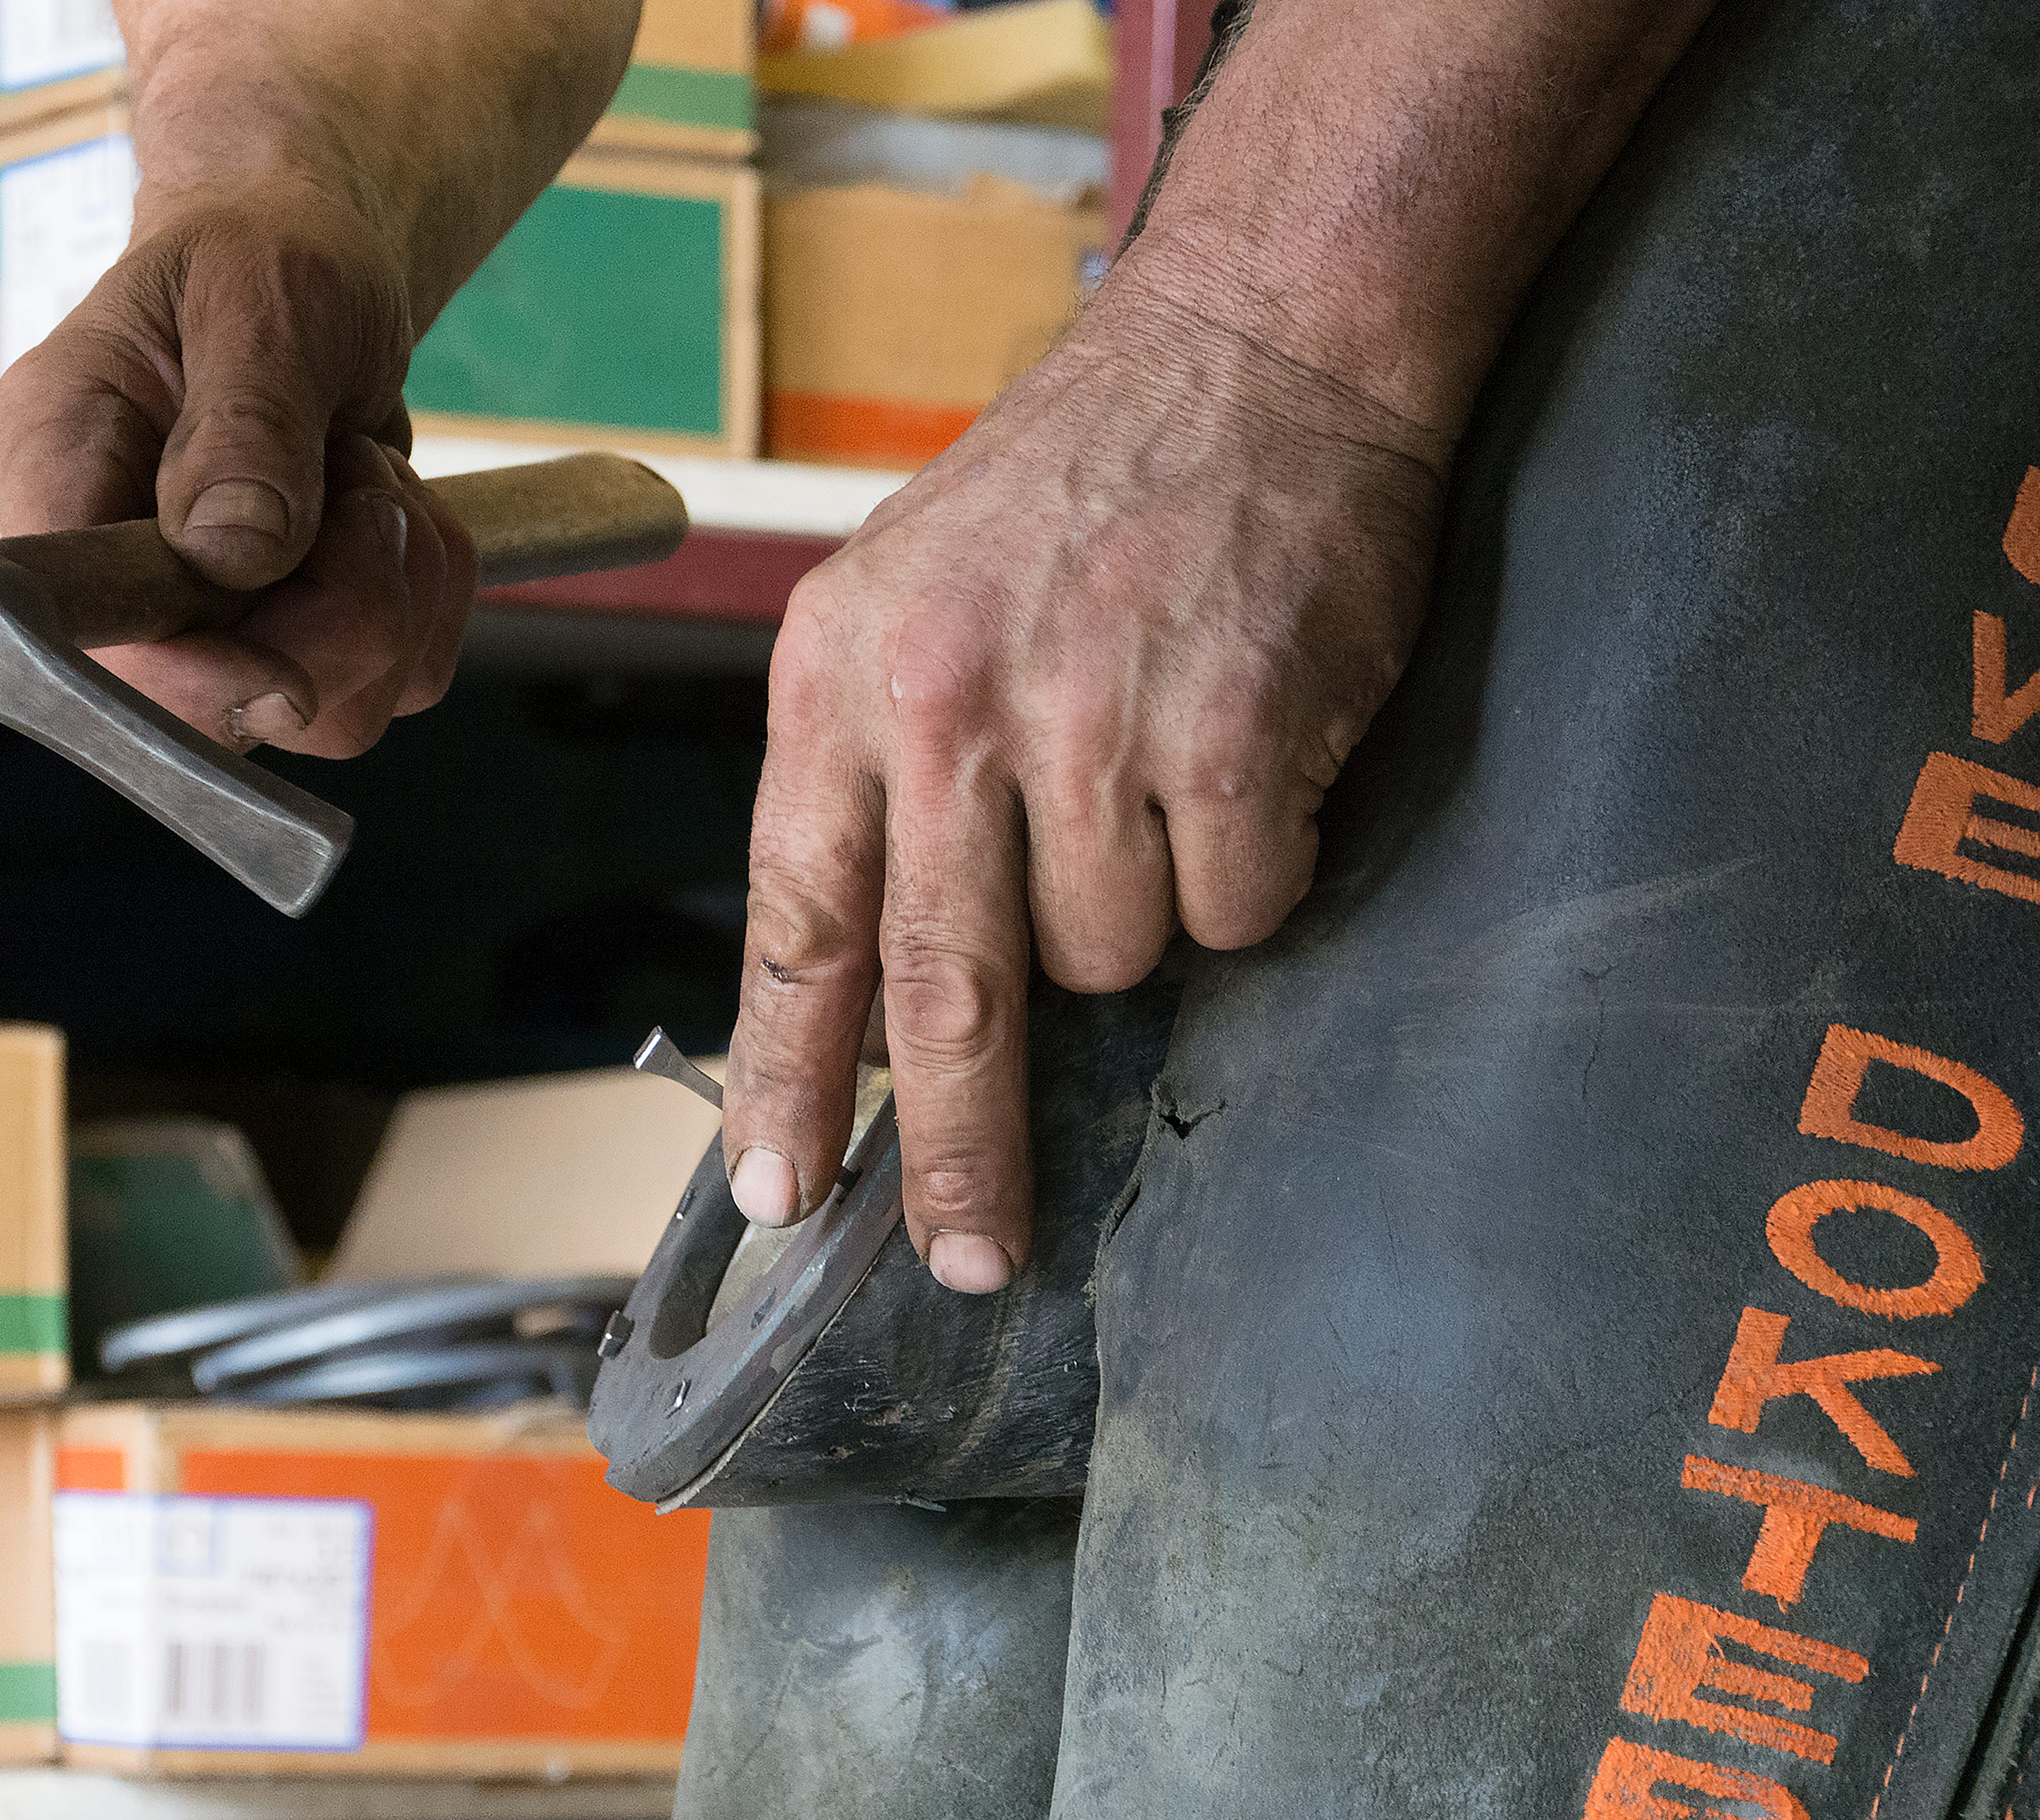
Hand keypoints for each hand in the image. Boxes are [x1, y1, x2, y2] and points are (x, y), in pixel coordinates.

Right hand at [0, 188, 477, 756]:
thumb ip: (247, 417)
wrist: (307, 257)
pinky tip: (394, 501)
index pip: (87, 636)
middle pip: (229, 703)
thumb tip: (232, 555)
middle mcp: (119, 573)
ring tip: (366, 470)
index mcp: (59, 472)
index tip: (285, 673)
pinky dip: (434, 590)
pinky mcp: (302, 639)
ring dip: (397, 586)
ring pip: (335, 708)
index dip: (188, 681)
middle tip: (355, 472)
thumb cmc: (263, 248)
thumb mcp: (258, 291)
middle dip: (340, 606)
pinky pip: (402, 679)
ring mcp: (213, 624)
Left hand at [722, 306, 1449, 1288]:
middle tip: (969, 1255)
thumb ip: (871, 788)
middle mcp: (947, 704)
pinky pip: (1234, 909)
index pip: (796, 924)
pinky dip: (1251, 871)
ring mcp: (1089, 720)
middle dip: (955, 1153)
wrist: (1259, 345)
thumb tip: (861, 1005)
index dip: (788, 1079)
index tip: (781, 1194)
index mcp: (840, 678)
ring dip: (1143, 919)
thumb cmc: (1081, 489)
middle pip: (941, 997)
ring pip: (1109, 962)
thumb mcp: (905, 606)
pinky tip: (1246, 764)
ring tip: (1160, 784)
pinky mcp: (1228, 736)